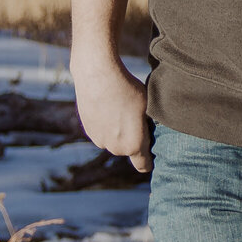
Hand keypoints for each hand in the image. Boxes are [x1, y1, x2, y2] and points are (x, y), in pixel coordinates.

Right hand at [71, 57, 151, 175]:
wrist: (97, 75)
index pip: (144, 165)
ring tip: (121, 111)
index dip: (150, 161)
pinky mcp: (88, 131)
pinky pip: (102, 133)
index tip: (153, 155)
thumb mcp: (148, 107)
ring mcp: (99, 140)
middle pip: (129, 150)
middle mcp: (115, 148)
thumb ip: (149, 127)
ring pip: (114, 141)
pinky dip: (106, 125)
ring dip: (118, 133)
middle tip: (137, 120)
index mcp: (133, 145)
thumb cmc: (128, 89)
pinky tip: (109, 108)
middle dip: (134, 140)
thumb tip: (152, 132)